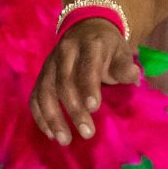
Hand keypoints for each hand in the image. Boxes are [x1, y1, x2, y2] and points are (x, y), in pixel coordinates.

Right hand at [28, 18, 138, 144]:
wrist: (87, 28)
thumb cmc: (108, 47)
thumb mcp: (121, 51)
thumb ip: (125, 66)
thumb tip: (133, 76)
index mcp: (89, 44)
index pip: (86, 66)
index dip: (88, 86)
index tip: (93, 108)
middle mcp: (65, 52)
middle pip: (64, 82)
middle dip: (74, 109)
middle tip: (87, 133)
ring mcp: (50, 63)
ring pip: (45, 91)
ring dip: (52, 118)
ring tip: (64, 140)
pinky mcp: (41, 75)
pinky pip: (35, 96)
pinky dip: (40, 116)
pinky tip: (51, 133)